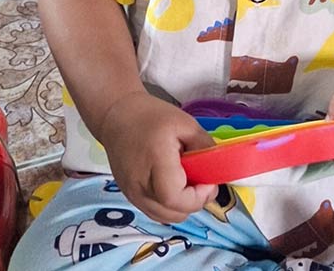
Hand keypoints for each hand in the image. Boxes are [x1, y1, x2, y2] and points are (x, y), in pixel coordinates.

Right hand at [95, 91, 217, 222]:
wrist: (116, 116)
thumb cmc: (151, 116)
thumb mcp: (186, 124)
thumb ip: (205, 147)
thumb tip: (217, 170)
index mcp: (155, 161)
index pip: (175, 198)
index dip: (197, 197)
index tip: (208, 182)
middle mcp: (139, 183)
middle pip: (172, 213)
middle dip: (194, 203)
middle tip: (201, 182)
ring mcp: (132, 193)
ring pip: (164, 217)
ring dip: (182, 207)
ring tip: (186, 184)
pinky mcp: (129, 196)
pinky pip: (154, 212)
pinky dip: (169, 207)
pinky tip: (173, 187)